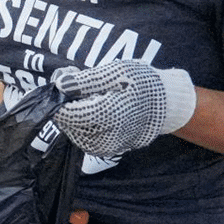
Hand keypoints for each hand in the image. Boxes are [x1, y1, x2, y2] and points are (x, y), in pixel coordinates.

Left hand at [54, 60, 196, 156]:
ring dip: (72, 110)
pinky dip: (80, 119)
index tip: (65, 76)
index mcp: (107, 117)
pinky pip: (79, 134)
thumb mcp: (116, 72)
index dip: (59, 94)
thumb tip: (59, 85)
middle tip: (78, 79)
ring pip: (69, 128)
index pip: (66, 112)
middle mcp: (103, 138)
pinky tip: (93, 105)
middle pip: (65, 120)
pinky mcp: (101, 150)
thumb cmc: (142, 84)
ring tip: (90, 92)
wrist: (164, 106)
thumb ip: (85, 80)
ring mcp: (102, 148)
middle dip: (66, 100)